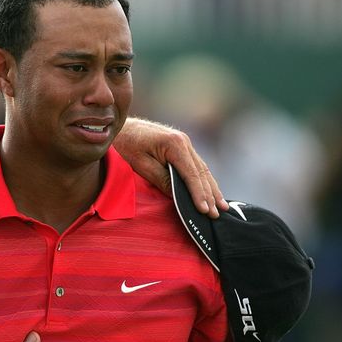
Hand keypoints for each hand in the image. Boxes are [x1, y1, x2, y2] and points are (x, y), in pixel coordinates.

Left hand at [114, 117, 228, 217]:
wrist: (120, 128)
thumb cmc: (126, 145)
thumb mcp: (141, 165)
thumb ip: (161, 180)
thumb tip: (178, 197)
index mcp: (174, 144)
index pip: (191, 174)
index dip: (199, 194)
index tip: (205, 210)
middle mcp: (184, 141)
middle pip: (201, 172)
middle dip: (210, 195)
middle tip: (217, 214)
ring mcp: (184, 142)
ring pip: (202, 169)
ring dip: (212, 188)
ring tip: (222, 206)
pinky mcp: (181, 145)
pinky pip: (196, 165)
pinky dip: (203, 180)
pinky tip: (211, 191)